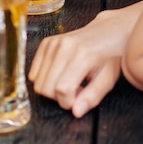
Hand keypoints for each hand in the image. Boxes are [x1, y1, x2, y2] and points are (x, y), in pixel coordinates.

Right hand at [28, 2, 142, 117]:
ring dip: (51, 88)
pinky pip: (33, 71)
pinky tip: (59, 75)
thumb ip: (92, 97)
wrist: (106, 32)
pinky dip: (44, 79)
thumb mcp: (108, 79)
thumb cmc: (109, 55)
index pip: (62, 89)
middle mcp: (63, 47)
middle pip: (46, 87)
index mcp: (82, 56)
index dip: (68, 102)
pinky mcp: (45, 43)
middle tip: (74, 91)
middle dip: (58, 97)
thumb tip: (76, 111)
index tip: (77, 100)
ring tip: (67, 82)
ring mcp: (52, 44)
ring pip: (36, 81)